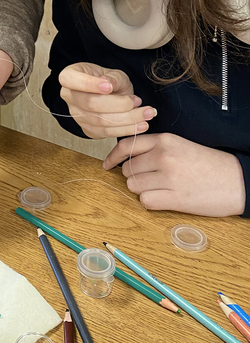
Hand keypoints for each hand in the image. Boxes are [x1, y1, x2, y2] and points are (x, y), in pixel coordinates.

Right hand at [58, 62, 156, 138]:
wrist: (110, 93)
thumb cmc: (109, 80)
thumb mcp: (114, 73)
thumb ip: (113, 78)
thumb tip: (109, 85)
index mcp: (69, 77)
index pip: (71, 80)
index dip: (89, 84)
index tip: (109, 87)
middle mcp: (69, 97)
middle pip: (90, 104)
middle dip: (118, 105)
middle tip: (139, 101)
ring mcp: (76, 115)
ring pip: (100, 121)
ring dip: (127, 119)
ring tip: (147, 113)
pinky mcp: (88, 129)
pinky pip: (106, 132)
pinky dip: (126, 129)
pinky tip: (140, 125)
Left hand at [103, 133, 245, 215]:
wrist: (237, 181)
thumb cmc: (208, 164)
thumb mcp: (180, 145)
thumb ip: (155, 148)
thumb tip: (126, 158)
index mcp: (165, 140)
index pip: (126, 146)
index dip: (112, 157)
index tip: (107, 165)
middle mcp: (163, 156)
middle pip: (128, 170)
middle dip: (135, 177)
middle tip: (153, 180)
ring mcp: (168, 177)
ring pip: (134, 186)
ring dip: (143, 190)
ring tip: (162, 188)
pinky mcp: (175, 197)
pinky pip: (146, 201)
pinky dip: (152, 203)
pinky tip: (166, 199)